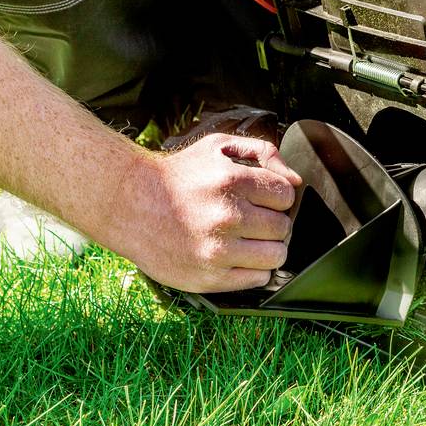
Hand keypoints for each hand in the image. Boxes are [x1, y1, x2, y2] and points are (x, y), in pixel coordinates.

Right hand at [118, 134, 301, 292]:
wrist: (130, 204)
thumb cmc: (179, 175)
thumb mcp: (218, 146)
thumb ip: (263, 152)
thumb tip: (295, 180)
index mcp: (232, 182)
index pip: (286, 196)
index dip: (277, 196)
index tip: (261, 198)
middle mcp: (227, 217)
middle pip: (283, 227)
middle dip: (272, 222)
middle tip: (251, 219)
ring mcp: (218, 250)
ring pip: (276, 256)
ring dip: (267, 248)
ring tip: (246, 239)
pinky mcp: (209, 278)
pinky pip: (257, 279)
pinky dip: (253, 269)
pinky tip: (235, 255)